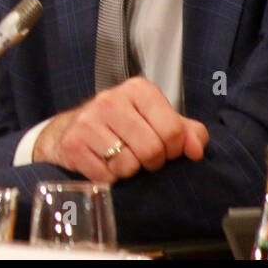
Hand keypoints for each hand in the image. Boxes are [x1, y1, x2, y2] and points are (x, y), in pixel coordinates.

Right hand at [32, 77, 207, 182]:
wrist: (71, 128)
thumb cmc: (122, 124)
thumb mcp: (157, 119)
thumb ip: (187, 132)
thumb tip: (196, 151)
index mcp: (137, 89)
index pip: (173, 130)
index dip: (174, 149)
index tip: (164, 148)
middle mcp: (110, 100)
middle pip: (151, 149)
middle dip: (152, 162)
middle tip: (143, 157)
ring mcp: (88, 121)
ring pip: (128, 165)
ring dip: (129, 171)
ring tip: (121, 158)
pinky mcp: (73, 143)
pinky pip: (106, 176)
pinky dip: (109, 177)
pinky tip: (103, 163)